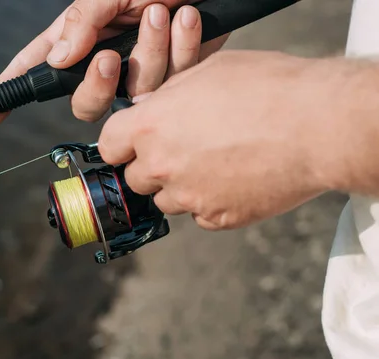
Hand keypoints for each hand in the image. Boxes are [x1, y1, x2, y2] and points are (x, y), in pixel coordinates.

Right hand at [0, 0, 228, 127]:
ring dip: (150, 50)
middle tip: (110, 57)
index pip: (37, 67)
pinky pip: (174, 82)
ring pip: (136, 92)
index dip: (12, 90)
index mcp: (82, 35)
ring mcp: (142, 70)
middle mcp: (108, 58)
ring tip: (162, 12)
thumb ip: (82, 21)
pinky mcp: (178, 75)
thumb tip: (58, 61)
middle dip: (98, 85)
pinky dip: (183, 46)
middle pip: (85, 103)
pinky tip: (187, 18)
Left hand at [99, 50, 338, 230]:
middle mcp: (161, 165)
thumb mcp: (208, 72)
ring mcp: (188, 196)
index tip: (130, 145)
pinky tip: (233, 182)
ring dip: (179, 187)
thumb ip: (168, 96)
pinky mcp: (218, 218)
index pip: (107, 145)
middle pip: (135, 177)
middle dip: (152, 166)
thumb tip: (150, 108)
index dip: (119, 145)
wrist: (318, 125)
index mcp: (150, 125)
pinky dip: (209, 204)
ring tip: (214, 165)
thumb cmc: (268, 88)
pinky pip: (199, 216)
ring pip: (166, 200)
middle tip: (183, 150)